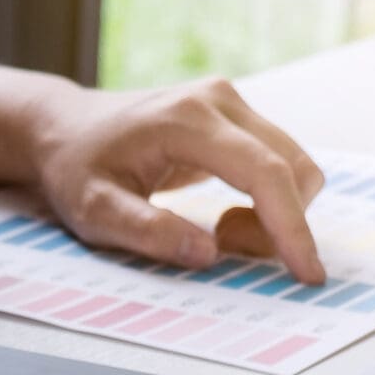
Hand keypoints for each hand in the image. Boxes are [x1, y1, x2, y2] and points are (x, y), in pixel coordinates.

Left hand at [31, 77, 326, 282]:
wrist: (67, 130)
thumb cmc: (77, 170)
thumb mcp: (95, 212)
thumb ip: (147, 232)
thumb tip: (207, 254)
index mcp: (187, 120)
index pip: (263, 172)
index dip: (291, 226)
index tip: (307, 273)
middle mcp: (219, 101)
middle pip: (292, 167)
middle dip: (278, 225)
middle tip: (223, 246)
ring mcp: (232, 104)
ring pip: (294, 167)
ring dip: (274, 214)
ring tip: (219, 231)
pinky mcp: (237, 118)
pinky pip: (279, 164)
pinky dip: (268, 202)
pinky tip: (224, 216)